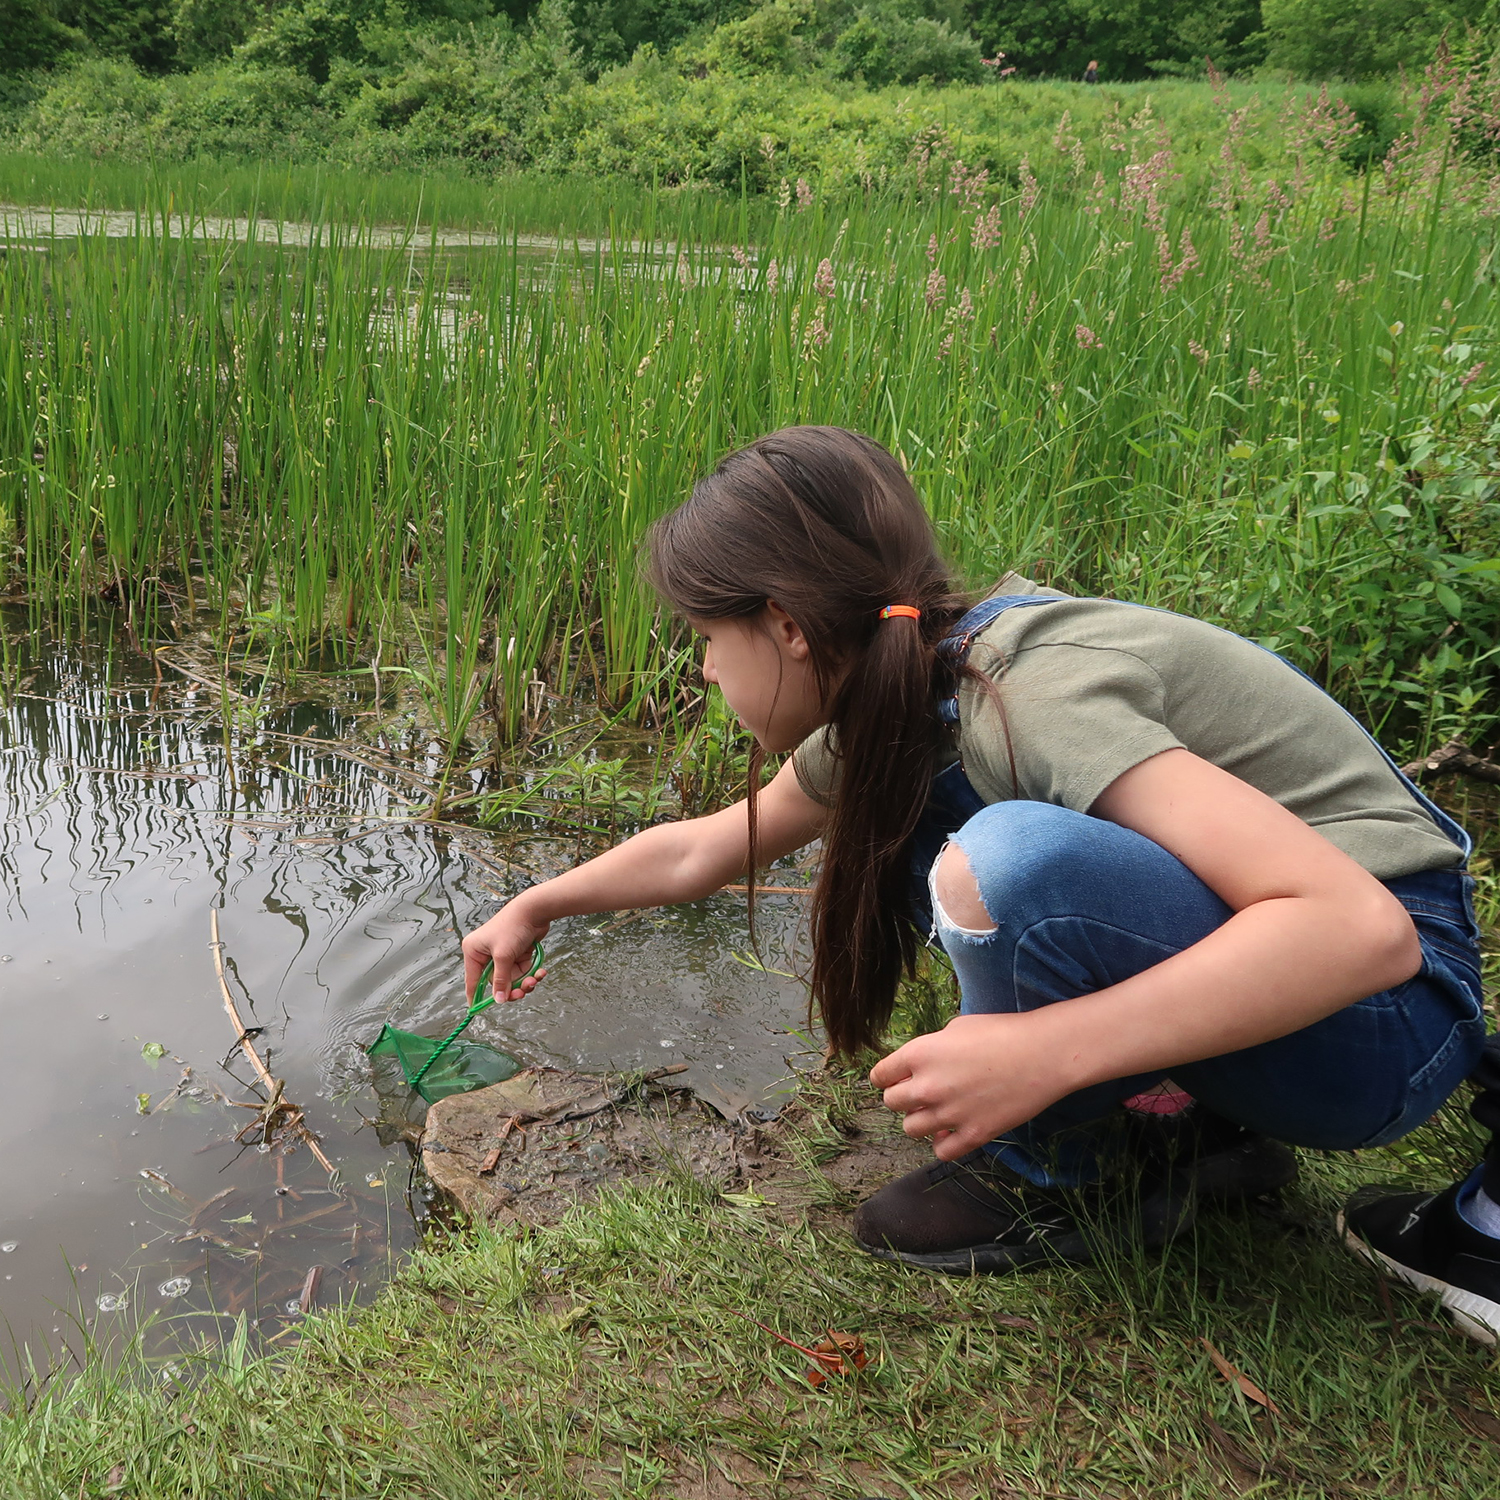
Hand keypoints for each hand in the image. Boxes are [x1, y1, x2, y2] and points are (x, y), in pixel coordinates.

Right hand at [461, 900, 550, 1002]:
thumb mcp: (504, 956)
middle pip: (497, 982)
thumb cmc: (513, 927)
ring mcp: (502, 954)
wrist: (534, 910)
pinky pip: (522, 971)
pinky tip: (541, 972)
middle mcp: (486, 953)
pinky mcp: (517, 953)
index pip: (473, 980)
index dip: (477, 996)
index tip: (479, 1011)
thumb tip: (498, 999)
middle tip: (523, 992)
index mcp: (474, 951)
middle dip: (512, 988)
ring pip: (512, 979)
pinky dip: (531, 973)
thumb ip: (501, 980)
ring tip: (534, 980)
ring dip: (525, 982)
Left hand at [868, 1011, 1082, 1160]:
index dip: (886, 1076)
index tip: (895, 1078)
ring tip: (936, 1111)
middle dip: (901, 1097)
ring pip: (911, 1129)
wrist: (1042, 1054)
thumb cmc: (1002, 1032)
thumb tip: (921, 1064)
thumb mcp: (956, 1027)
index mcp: (919, 1054)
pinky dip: (942, 1144)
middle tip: (919, 1093)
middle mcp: (927, 1086)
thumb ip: (931, 1048)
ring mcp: (949, 1114)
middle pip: (891, 1103)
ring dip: (919, 1120)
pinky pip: (941, 1152)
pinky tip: (951, 1132)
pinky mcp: (973, 1135)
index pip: (880, 1075)